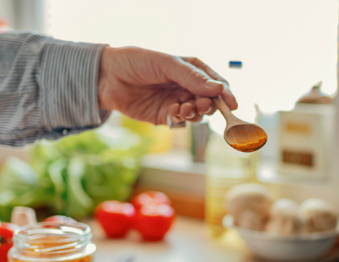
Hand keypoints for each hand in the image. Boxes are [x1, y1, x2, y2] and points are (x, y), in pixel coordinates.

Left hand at [98, 47, 237, 124]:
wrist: (106, 77)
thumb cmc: (136, 62)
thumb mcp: (166, 64)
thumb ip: (192, 77)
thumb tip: (218, 89)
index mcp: (191, 69)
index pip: (216, 83)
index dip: (225, 94)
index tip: (231, 104)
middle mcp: (187, 87)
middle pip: (210, 101)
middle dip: (209, 105)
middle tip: (201, 105)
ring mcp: (177, 102)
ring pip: (197, 114)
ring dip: (195, 113)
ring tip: (183, 108)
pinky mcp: (165, 116)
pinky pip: (181, 122)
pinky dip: (181, 119)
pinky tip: (172, 112)